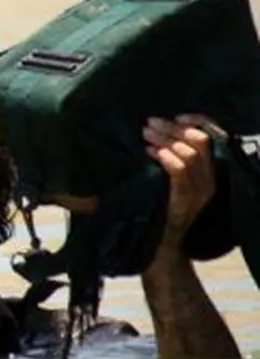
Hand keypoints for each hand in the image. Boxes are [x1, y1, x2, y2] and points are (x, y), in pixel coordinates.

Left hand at [143, 114, 219, 243]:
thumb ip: (170, 155)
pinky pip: (180, 172)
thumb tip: (153, 129)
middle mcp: (210, 179)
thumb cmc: (160, 205)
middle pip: (199, 142)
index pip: (212, 138)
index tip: (176, 116)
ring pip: (189, 154)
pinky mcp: (185, 199)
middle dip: (173, 129)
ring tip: (146, 135)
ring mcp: (200, 190)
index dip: (197, 122)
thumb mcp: (168, 177)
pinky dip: (166, 157)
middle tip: (150, 124)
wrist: (161, 241)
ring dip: (165, 140)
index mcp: (208, 171)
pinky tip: (151, 152)